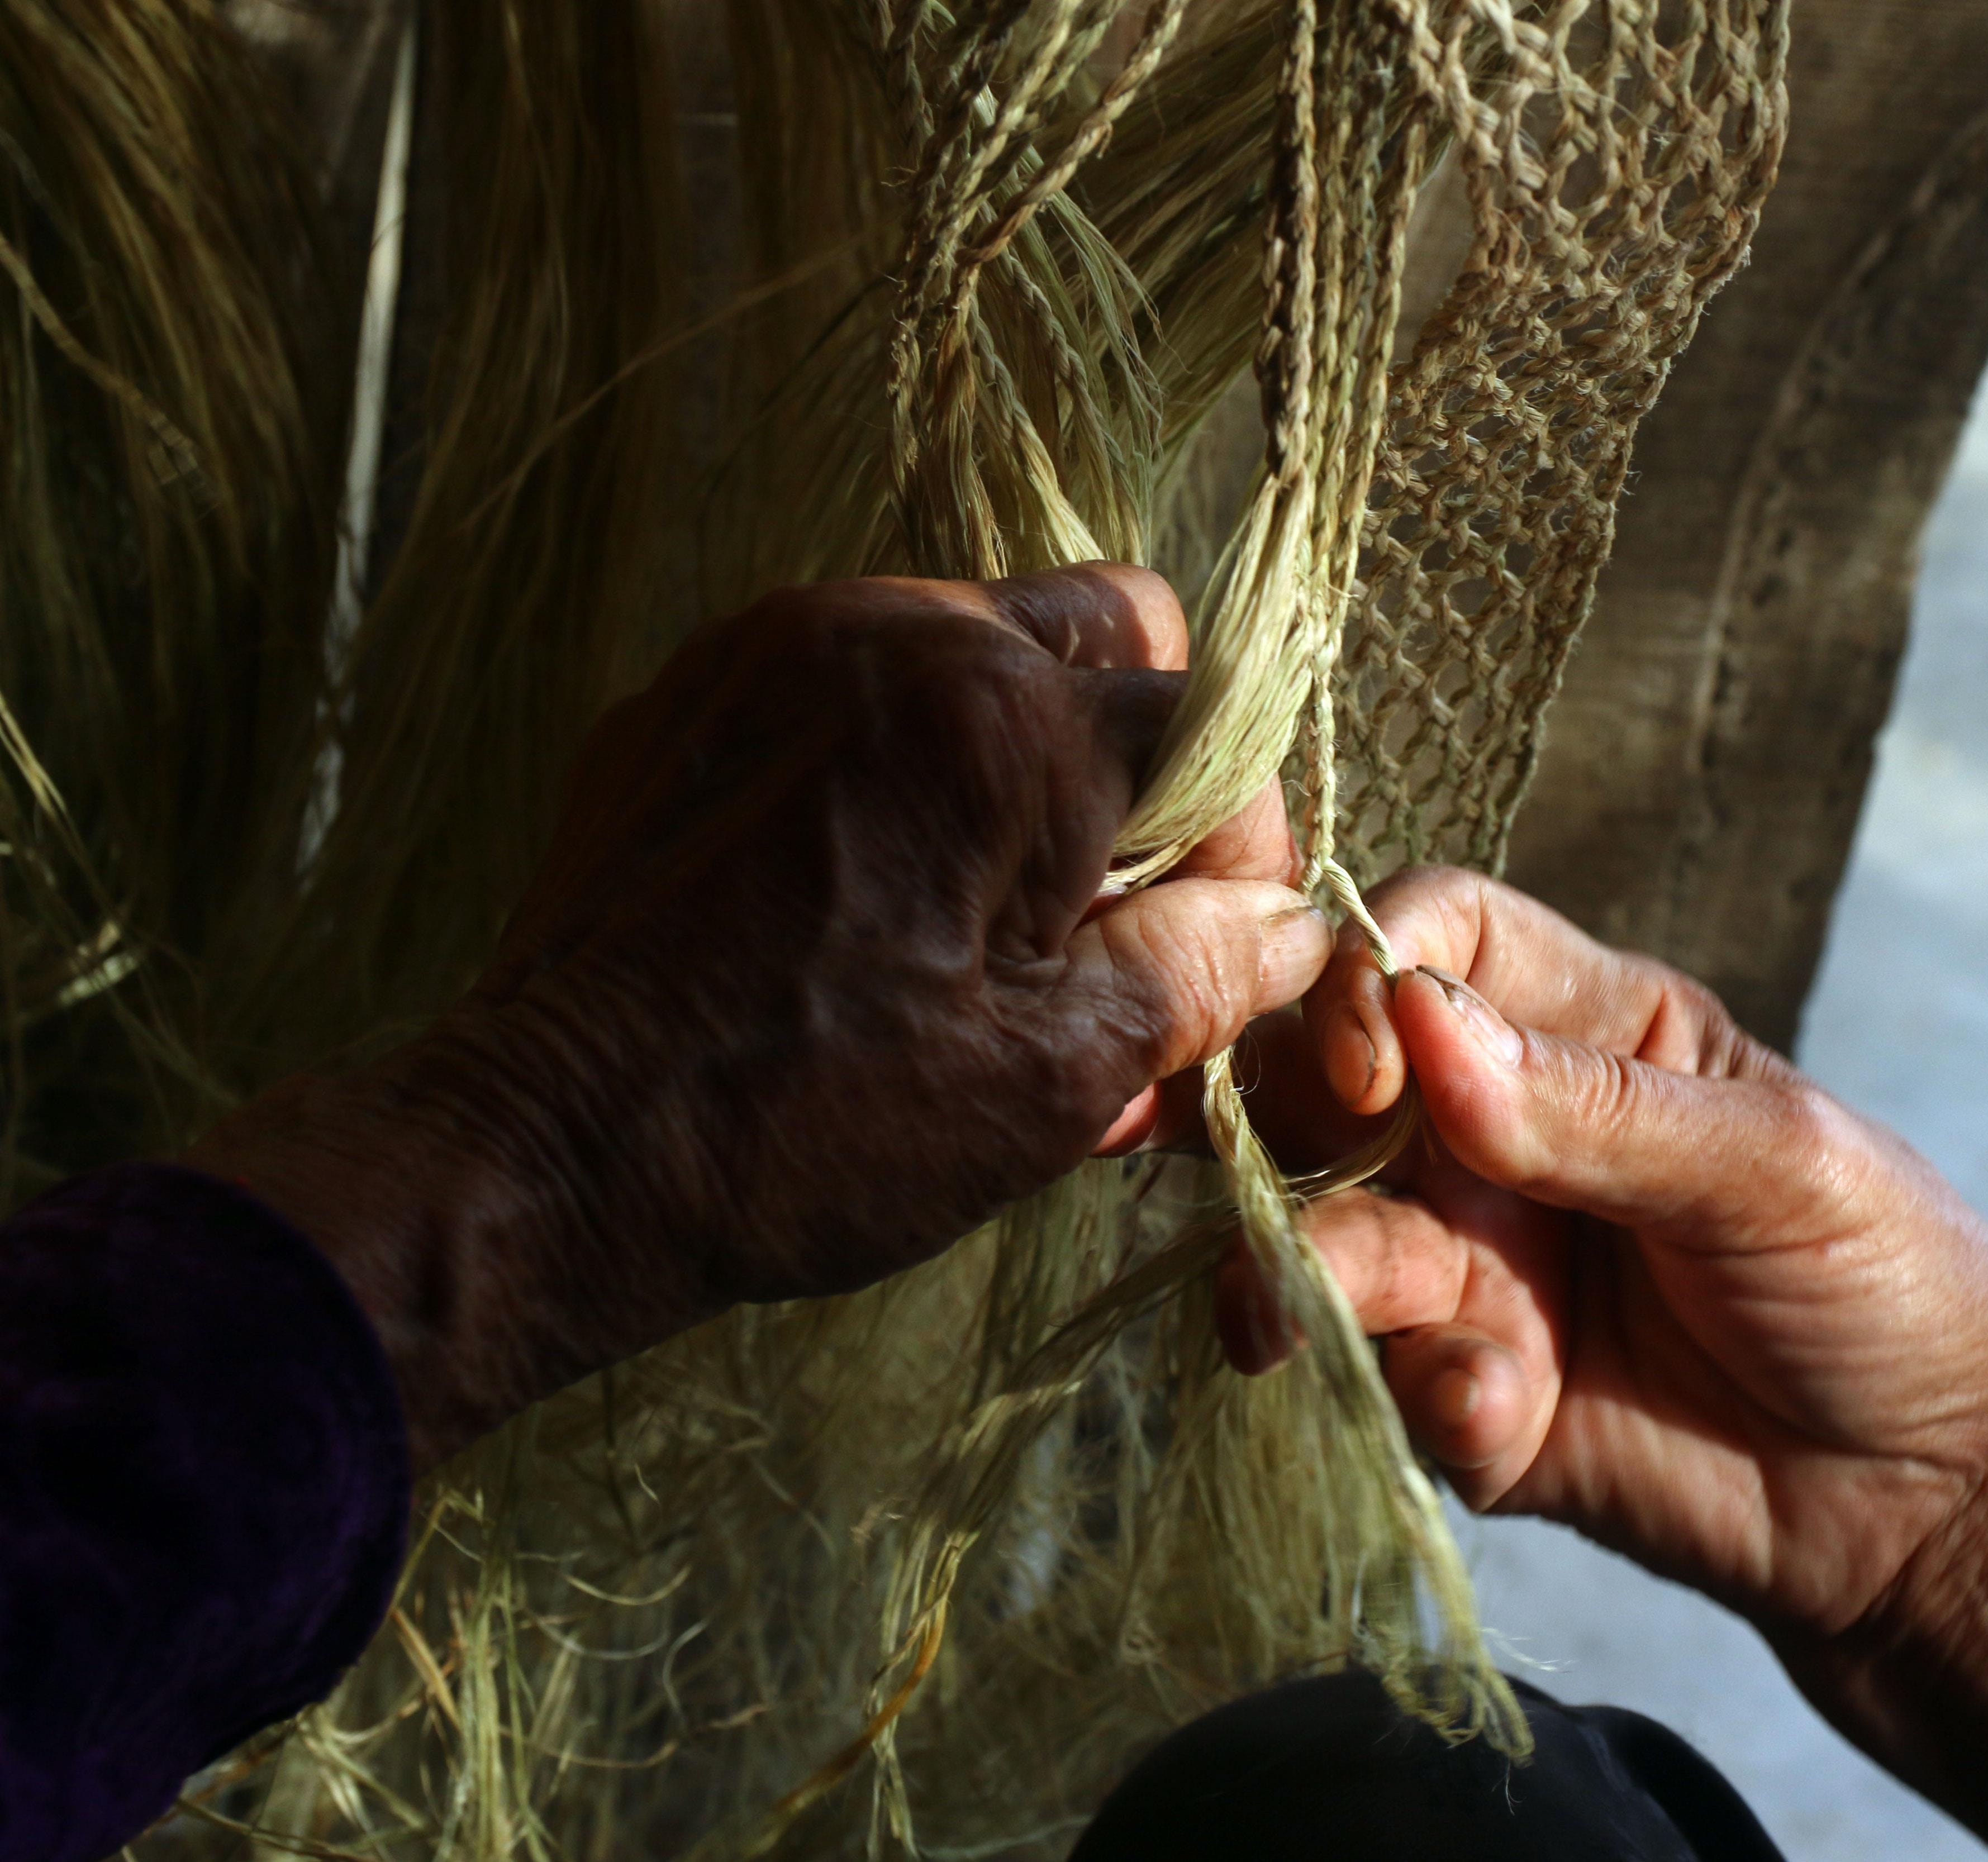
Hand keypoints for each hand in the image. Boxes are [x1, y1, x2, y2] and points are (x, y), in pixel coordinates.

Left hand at [190, 568, 1328, 1466]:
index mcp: (1003, 725)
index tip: (1221, 938)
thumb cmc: (802, 1128)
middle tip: (1119, 899)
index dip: (1248, 838)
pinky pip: (859, 675)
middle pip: (1109, 630)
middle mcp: (896, 636)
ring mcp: (780, 647)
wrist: (542, 1153)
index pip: (1215, 723)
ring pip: (983, 636)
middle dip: (1149, 754)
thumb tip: (1291, 927)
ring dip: (1031, 753)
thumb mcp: (1049, 1078)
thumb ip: (1199, 973)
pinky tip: (885, 887)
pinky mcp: (696, 689)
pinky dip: (911, 756)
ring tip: (997, 907)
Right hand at [1238, 867, 1987, 1861]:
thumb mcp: (1779, 1171)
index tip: (1365, 1051)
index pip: (1436, 941)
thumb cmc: (1899, 1294)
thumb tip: (1420, 1026)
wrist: (1943, 1518)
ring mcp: (1483, 1266)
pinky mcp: (1471, 1399)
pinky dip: (1419, 1390)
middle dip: (1298, 1127)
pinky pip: (1387, 1377)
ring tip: (1351, 1312)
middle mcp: (1510, 1135)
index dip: (1365, 971)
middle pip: (1335, 1081)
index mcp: (1596, 1030)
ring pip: (1326, 1231)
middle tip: (1310, 1187)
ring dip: (1319, 1268)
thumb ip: (1598, 1108)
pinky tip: (1497, 1412)